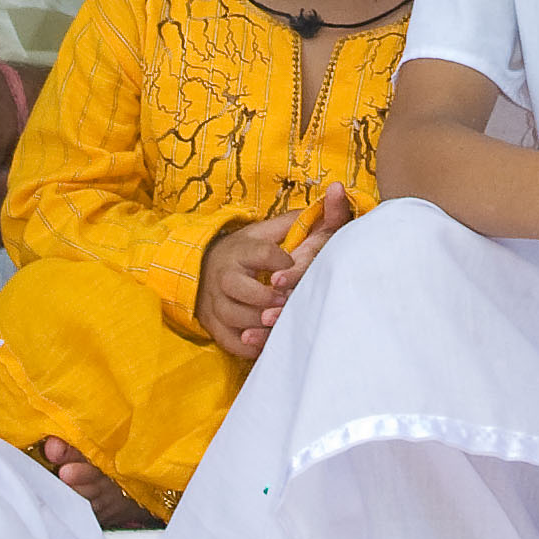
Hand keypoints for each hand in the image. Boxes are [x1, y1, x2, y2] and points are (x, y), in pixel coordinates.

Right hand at [195, 210, 295, 359]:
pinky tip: (267, 341)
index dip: (282, 262)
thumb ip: (296, 222)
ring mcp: (216, 302)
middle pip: (237, 286)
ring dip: (259, 322)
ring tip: (280, 321)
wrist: (204, 269)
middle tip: (286, 300)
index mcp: (241, 249)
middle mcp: (224, 274)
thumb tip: (334, 194)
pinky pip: (230, 340)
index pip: (262, 253)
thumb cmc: (246, 251)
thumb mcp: (265, 231)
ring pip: (234, 316)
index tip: (293, 267)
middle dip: (264, 296)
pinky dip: (249, 344)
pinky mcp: (214, 325)